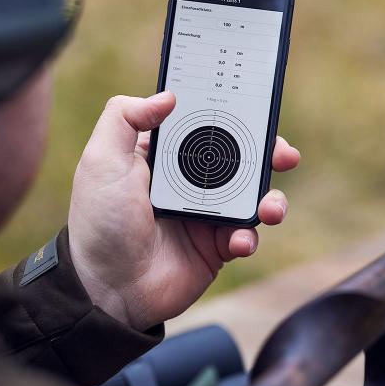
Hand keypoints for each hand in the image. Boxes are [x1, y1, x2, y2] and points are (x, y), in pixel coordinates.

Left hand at [66, 92, 300, 330]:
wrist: (109, 290)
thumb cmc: (100, 224)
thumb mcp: (101, 162)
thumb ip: (124, 118)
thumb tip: (168, 95)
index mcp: (164, 156)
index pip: (206, 126)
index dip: (234, 117)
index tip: (258, 112)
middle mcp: (188, 182)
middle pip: (241, 158)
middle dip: (269, 155)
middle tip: (284, 156)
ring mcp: (206, 214)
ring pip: (253, 196)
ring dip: (271, 199)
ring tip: (269, 210)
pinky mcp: (216, 246)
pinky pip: (247, 234)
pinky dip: (250, 237)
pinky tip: (237, 242)